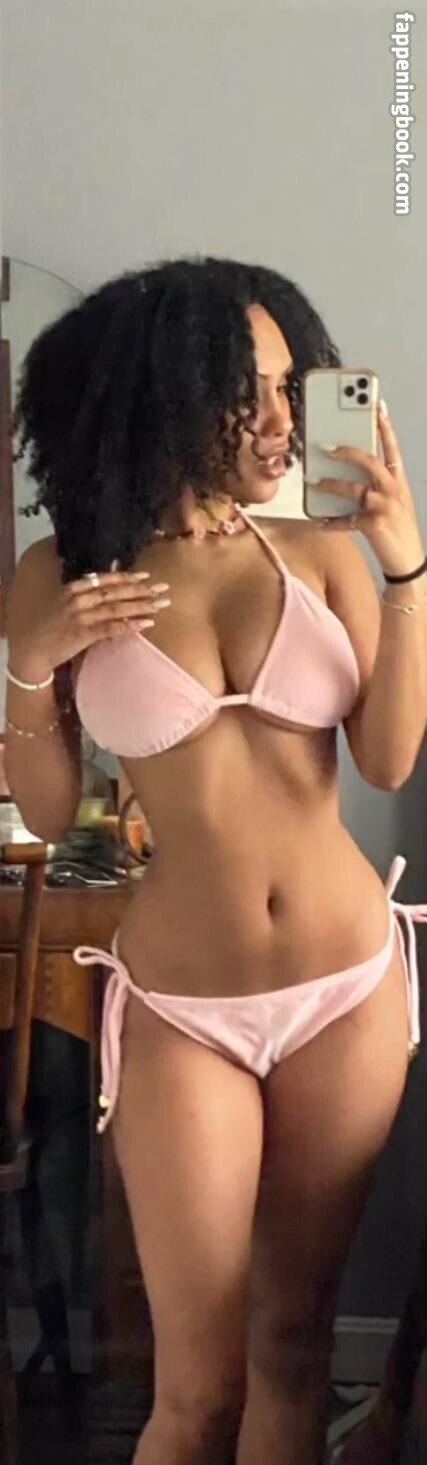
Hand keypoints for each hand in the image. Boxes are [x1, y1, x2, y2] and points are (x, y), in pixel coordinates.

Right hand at [7, 555, 171, 676]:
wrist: (34, 648)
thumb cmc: (51, 625)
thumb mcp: (65, 602)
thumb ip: (85, 592)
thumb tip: (106, 580)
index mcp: (73, 589)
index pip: (104, 580)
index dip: (126, 577)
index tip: (146, 575)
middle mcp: (78, 599)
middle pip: (115, 592)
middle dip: (141, 589)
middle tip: (163, 588)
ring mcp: (81, 617)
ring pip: (116, 608)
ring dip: (141, 605)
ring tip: (161, 604)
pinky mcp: (83, 634)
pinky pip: (111, 628)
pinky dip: (129, 625)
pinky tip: (146, 624)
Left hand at [308, 400, 424, 577]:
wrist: (408, 560)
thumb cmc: (398, 527)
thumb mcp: (394, 499)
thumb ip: (377, 482)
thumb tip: (348, 468)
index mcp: (398, 479)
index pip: (391, 446)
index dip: (384, 426)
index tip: (375, 405)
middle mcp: (393, 489)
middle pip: (369, 461)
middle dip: (347, 452)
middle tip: (326, 447)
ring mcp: (384, 506)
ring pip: (354, 488)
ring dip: (331, 484)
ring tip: (314, 481)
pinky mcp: (374, 525)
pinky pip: (346, 520)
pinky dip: (331, 521)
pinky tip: (319, 521)